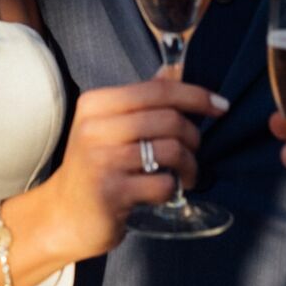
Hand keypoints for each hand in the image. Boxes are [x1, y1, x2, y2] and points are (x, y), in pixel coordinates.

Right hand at [46, 77, 226, 260]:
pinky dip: (173, 189)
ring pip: (171, 151)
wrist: (63, 215)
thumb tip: (172, 70)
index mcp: (95, 104)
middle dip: (194, 137)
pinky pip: (163, 184)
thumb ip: (139, 100)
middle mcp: (95, 128)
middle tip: (194, 152)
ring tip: (186, 175)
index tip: (222, 106)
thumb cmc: (93, 167)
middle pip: (169, 120)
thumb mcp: (107, 126)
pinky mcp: (111, 192)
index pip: (157, 90)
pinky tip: (163, 192)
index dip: (196, 95)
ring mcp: (102, 161)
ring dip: (190, 166)